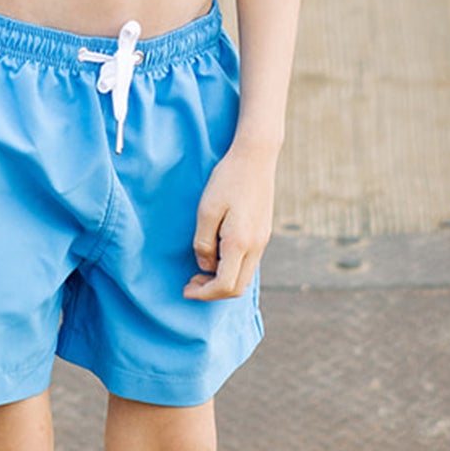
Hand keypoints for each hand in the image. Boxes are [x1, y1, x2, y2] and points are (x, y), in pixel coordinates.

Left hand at [185, 145, 273, 299]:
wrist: (256, 157)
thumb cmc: (227, 180)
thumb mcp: (206, 210)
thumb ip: (203, 243)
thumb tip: (205, 266)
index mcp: (240, 243)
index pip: (225, 285)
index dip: (204, 293)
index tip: (186, 290)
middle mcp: (256, 246)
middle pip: (237, 288)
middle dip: (213, 292)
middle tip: (191, 283)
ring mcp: (262, 240)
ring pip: (244, 276)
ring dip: (222, 280)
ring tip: (200, 271)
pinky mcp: (263, 233)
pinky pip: (248, 262)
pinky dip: (231, 268)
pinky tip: (216, 256)